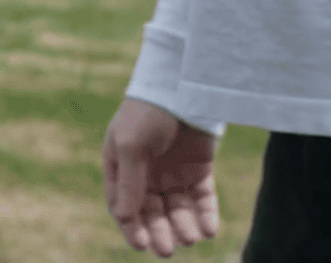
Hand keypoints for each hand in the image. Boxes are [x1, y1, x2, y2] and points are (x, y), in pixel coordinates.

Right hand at [102, 97, 220, 256]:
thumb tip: (124, 218)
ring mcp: (173, 171)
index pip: (123, 204)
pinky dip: (205, 215)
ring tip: (190, 237)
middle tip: (168, 249)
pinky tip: (208, 229)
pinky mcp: (199, 168)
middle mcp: (146, 172)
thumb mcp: (131, 145)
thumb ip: (129, 183)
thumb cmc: (147, 112)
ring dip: (183, 225)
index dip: (131, 226)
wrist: (183, 84)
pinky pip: (202, 198)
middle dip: (160, 231)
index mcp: (121, 165)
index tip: (142, 245)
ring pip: (178, 208)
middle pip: (152, 211)